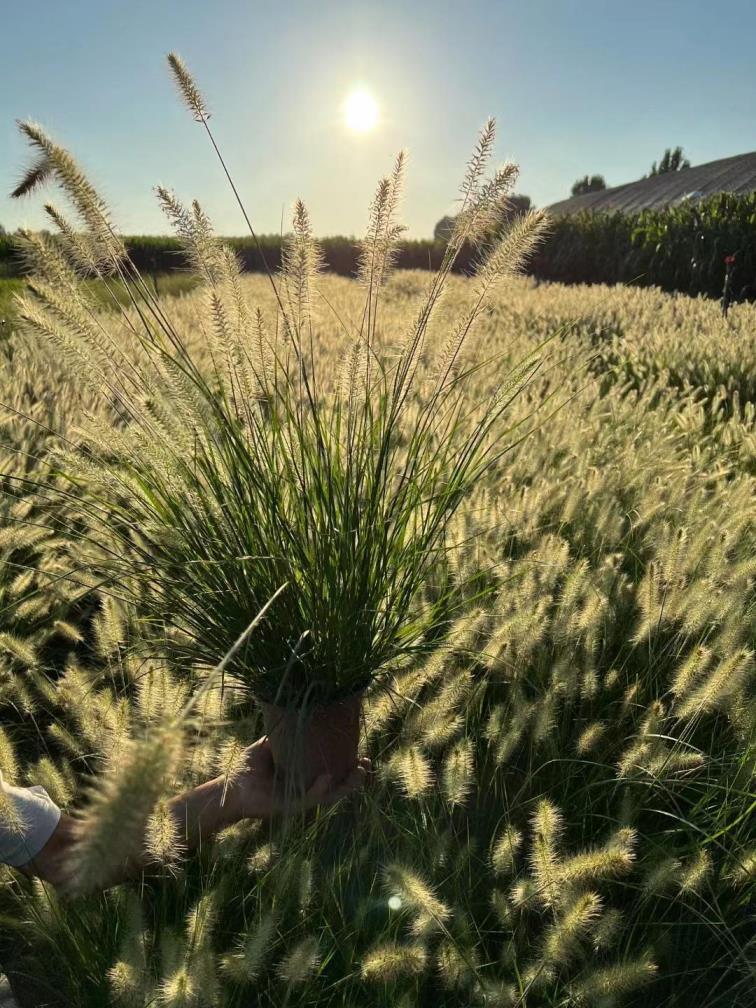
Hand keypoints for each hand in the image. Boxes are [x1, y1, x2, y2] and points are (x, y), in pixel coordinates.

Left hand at [225, 736, 370, 819]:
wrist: (230, 787)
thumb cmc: (249, 766)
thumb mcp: (271, 743)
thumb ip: (287, 731)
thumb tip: (300, 707)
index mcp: (306, 776)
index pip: (335, 773)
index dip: (351, 765)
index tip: (364, 753)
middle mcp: (306, 790)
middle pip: (339, 786)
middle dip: (356, 777)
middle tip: (367, 763)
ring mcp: (299, 799)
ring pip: (330, 796)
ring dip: (346, 786)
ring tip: (358, 772)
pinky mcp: (288, 807)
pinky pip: (308, 800)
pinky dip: (318, 790)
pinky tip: (327, 778)